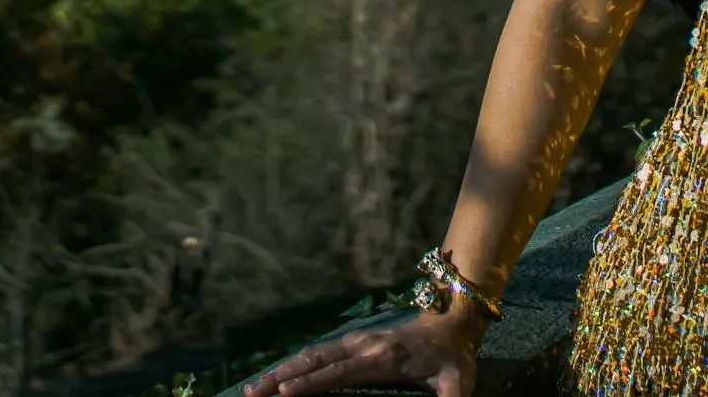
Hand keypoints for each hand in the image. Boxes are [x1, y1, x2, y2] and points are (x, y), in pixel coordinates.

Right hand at [240, 306, 481, 396]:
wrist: (453, 318)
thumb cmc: (454, 358)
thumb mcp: (457, 384)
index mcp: (381, 359)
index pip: (338, 372)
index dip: (310, 383)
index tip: (283, 392)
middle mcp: (363, 346)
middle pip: (313, 361)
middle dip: (280, 377)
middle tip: (251, 393)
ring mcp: (357, 340)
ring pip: (311, 354)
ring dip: (281, 369)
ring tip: (253, 388)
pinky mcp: (355, 340)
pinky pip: (319, 352)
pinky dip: (295, 364)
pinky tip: (278, 376)